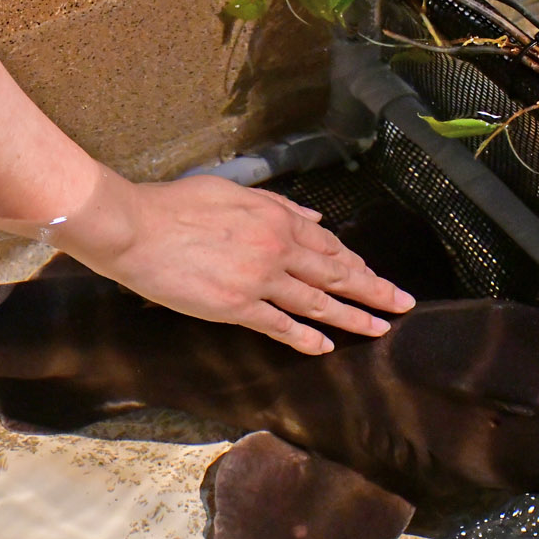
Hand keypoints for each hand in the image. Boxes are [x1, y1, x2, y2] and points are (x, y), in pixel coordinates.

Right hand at [41, 170, 415, 354]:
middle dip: (373, 290)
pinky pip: (280, 326)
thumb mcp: (233, 192)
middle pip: (336, 274)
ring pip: (317, 302)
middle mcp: (277, 249)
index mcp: (277, 218)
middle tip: (402, 304)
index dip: (355, 263)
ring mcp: (259, 280)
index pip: (328, 245)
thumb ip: (277, 206)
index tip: (374, 275)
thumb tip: (313, 219)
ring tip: (379, 329)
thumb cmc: (176, 205)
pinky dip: (306, 337)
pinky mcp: (236, 306)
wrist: (136, 228)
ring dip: (353, 317)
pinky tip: (325, 347)